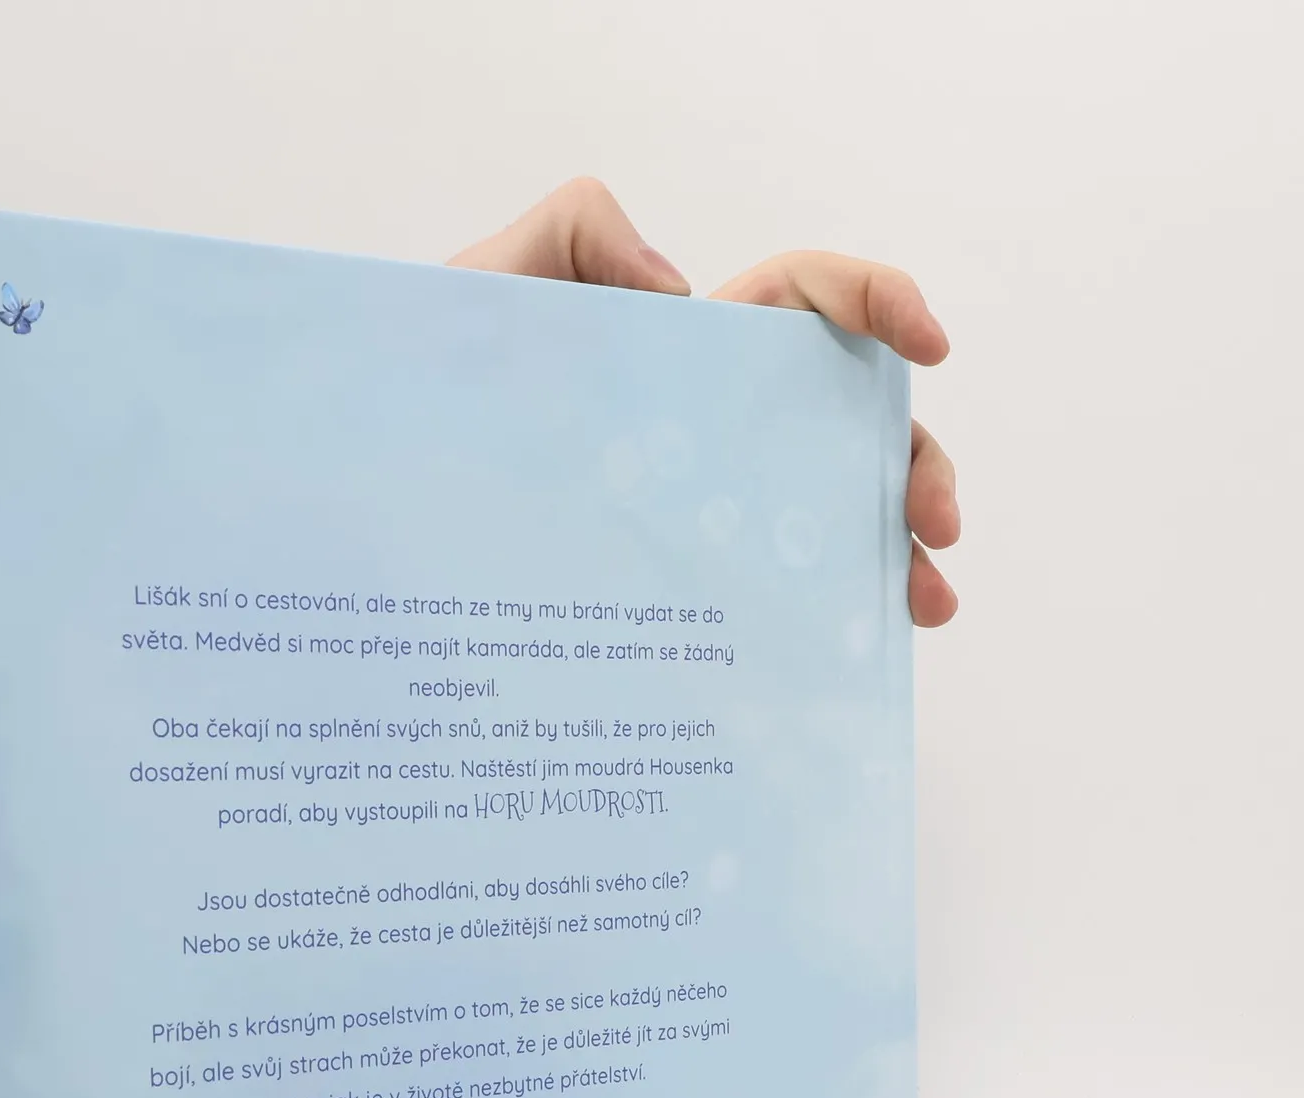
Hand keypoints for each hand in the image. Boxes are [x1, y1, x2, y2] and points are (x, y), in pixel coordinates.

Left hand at [450, 179, 959, 626]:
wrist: (370, 503)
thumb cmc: (421, 397)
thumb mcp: (489, 288)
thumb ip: (578, 233)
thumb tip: (682, 294)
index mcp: (683, 354)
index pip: (803, 304)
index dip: (880, 304)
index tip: (929, 344)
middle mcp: (707, 436)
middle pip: (847, 431)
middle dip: (913, 466)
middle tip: (934, 527)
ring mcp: (694, 517)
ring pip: (821, 526)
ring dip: (891, 559)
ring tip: (918, 608)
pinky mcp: (666, 591)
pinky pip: (760, 605)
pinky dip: (819, 626)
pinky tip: (843, 657)